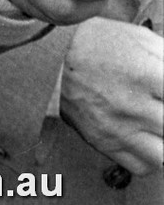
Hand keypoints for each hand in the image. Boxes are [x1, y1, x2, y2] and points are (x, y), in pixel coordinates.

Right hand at [61, 17, 162, 174]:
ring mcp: (120, 128)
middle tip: (159, 105)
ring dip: (163, 139)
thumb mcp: (138, 37)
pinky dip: (151, 158)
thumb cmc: (93, 43)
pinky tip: (147, 139)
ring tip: (157, 126)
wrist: (52, 57)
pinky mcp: (106, 143)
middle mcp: (135, 105)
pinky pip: (143, 166)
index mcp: (147, 75)